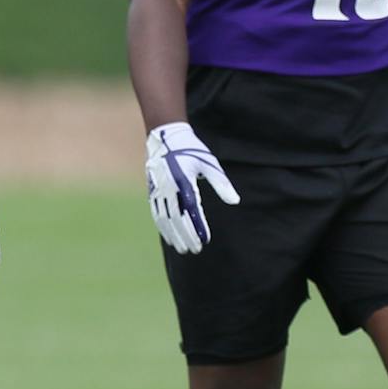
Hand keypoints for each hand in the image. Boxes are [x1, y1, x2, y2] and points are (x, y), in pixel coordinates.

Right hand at [145, 122, 238, 254]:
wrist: (165, 138)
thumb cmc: (191, 150)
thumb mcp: (210, 163)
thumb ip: (221, 183)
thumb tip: (234, 201)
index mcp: (183, 182)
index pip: (191, 210)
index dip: (198, 226)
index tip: (205, 240)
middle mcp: (169, 188)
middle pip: (176, 218)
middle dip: (186, 236)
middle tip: (195, 250)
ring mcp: (158, 191)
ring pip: (164, 218)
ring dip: (173, 235)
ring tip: (182, 249)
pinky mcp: (152, 192)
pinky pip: (156, 213)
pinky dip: (163, 227)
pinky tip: (169, 237)